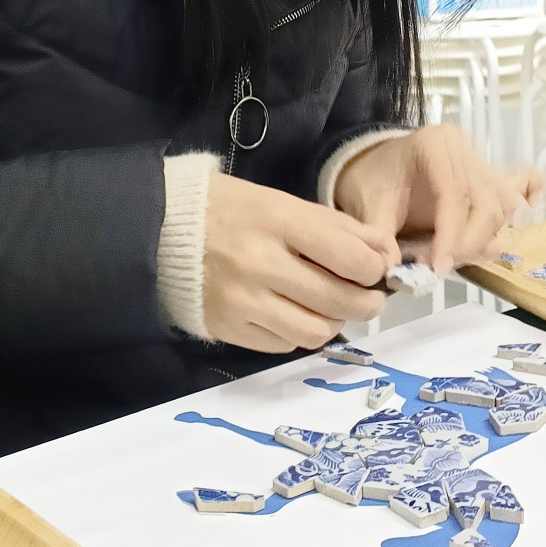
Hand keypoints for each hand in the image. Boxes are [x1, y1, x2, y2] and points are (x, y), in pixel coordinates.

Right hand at [203, 173, 397, 352]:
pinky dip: (298, 332)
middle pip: (338, 300)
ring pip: (315, 331)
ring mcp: (242, 300)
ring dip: (334, 322)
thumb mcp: (283, 202)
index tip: (377, 268)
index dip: (376, 269)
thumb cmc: (230, 209)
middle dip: (367, 302)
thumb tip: (385, 255)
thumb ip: (337, 227)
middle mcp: (260, 263)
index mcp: (278, 221)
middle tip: (370, 296)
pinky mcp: (228, 328)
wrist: (160, 228)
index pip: (350, 258)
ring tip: (330, 306)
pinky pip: (283, 345)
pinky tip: (293, 312)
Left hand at [333, 127, 543, 276]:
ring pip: (504, 203)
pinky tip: (512, 225)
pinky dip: (522, 207)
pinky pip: (517, 189)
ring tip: (457, 257)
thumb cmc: (371, 180)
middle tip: (443, 267)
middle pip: (487, 200)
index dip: (452, 235)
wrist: (373, 164)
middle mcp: (463, 148)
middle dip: (471, 242)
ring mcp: (480, 161)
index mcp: (434, 144)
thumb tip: (397, 270)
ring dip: (487, 238)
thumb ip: (380, 237)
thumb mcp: (367, 205)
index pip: (454, 192)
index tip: (439, 267)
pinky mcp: (488, 176)